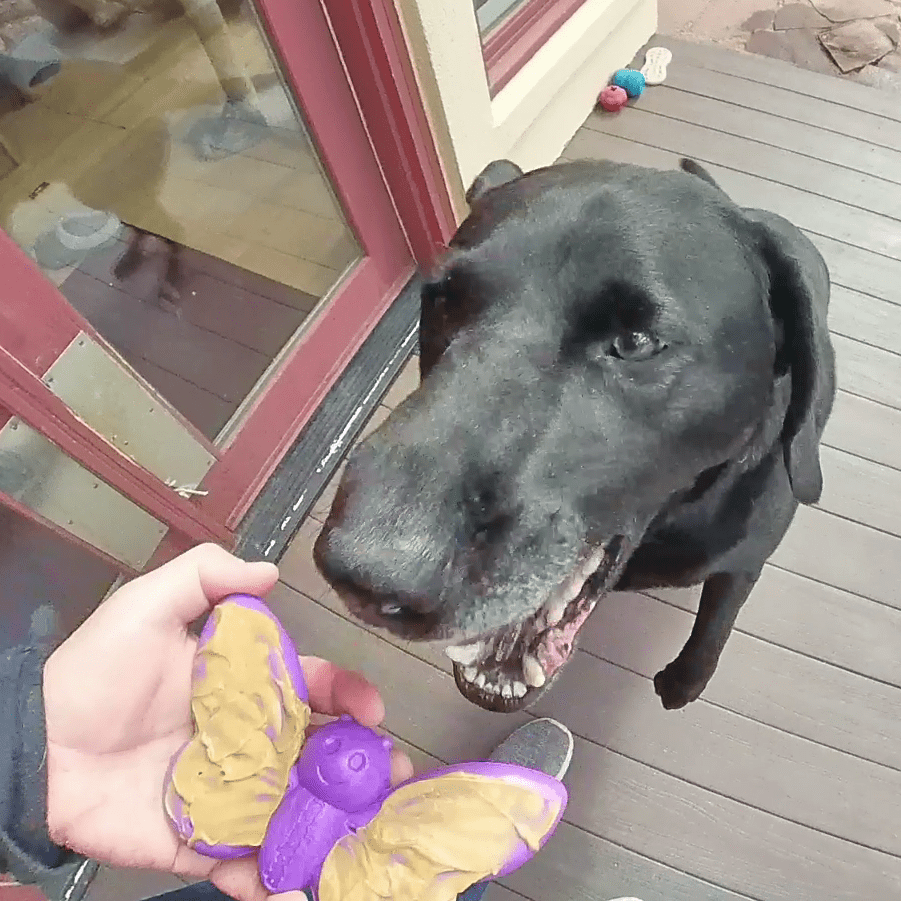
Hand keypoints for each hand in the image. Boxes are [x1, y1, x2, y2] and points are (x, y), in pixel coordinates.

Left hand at [43, 544, 412, 900]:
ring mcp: (229, 794)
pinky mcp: (202, 842)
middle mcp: (248, 740)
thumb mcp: (146, 607)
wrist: (38, 749)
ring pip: (297, 806)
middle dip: (360, 763)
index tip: (370, 709)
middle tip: (389, 777)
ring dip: (336, 821)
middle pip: (318, 751)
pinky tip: (302, 885)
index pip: (313, 687)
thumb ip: (205, 576)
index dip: (348, 694)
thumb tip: (269, 571)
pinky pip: (248, 863)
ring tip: (366, 834)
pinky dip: (276, 880)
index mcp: (244, 688)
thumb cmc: (93, 675)